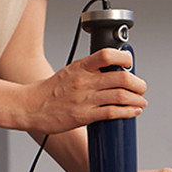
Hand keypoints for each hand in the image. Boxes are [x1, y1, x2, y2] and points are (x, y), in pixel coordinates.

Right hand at [22, 48, 147, 135]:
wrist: (30, 107)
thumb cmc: (49, 91)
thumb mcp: (69, 72)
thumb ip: (89, 70)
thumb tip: (111, 72)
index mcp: (81, 67)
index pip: (108, 55)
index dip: (126, 58)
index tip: (131, 65)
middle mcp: (84, 81)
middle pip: (122, 77)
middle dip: (138, 84)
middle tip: (141, 88)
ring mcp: (84, 99)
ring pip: (121, 96)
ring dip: (137, 99)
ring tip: (140, 101)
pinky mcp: (83, 116)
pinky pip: (112, 113)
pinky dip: (127, 112)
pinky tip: (133, 112)